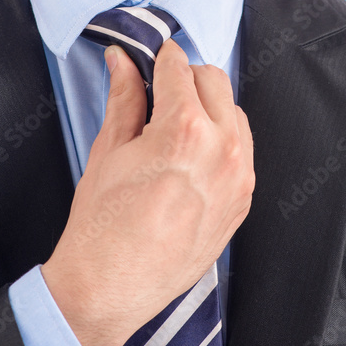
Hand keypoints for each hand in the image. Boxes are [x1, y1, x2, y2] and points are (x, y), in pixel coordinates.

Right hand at [41, 37, 254, 345]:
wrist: (110, 288)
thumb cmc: (102, 224)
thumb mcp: (108, 149)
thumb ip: (124, 96)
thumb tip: (123, 60)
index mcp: (182, 130)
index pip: (179, 67)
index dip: (159, 58)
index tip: (150, 58)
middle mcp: (219, 149)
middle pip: (213, 80)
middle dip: (185, 79)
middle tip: (157, 93)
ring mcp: (237, 176)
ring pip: (233, 110)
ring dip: (207, 106)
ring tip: (173, 127)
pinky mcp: (243, 198)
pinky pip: (242, 147)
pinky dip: (220, 138)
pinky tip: (191, 153)